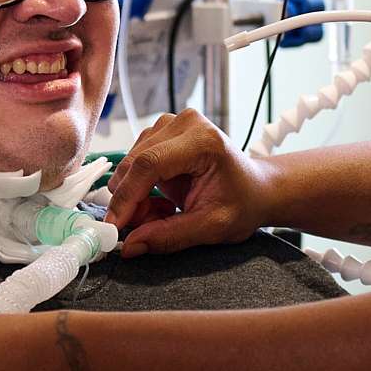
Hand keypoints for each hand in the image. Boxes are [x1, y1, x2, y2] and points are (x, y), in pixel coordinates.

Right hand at [105, 110, 280, 257]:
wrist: (256, 189)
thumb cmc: (242, 204)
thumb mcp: (211, 227)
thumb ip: (170, 236)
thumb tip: (130, 246)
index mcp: (203, 141)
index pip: (150, 164)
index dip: (127, 197)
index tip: (114, 226)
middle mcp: (185, 124)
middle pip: (135, 162)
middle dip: (129, 201)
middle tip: (138, 229)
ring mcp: (172, 124)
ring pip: (130, 164)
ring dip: (135, 197)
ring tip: (161, 215)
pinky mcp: (162, 133)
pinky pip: (135, 163)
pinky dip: (139, 189)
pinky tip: (160, 203)